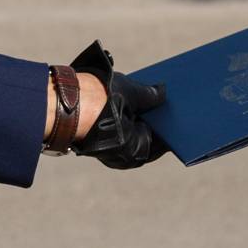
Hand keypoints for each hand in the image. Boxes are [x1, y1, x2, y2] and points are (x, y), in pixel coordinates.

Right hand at [67, 41, 167, 168]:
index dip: (176, 121)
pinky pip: (119, 127)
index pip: (165, 138)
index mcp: (137, 151)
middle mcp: (125, 156)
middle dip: (159, 115)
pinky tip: (135, 96)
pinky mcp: (98, 139)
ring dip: (143, 113)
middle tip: (176, 97)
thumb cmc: (96, 101)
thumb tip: (163, 92)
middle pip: (149, 133)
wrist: (58, 103)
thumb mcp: (130, 92)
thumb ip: (150, 94)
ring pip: (132, 129)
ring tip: (157, 92)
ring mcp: (111, 149)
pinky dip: (127, 114)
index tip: (188, 109)